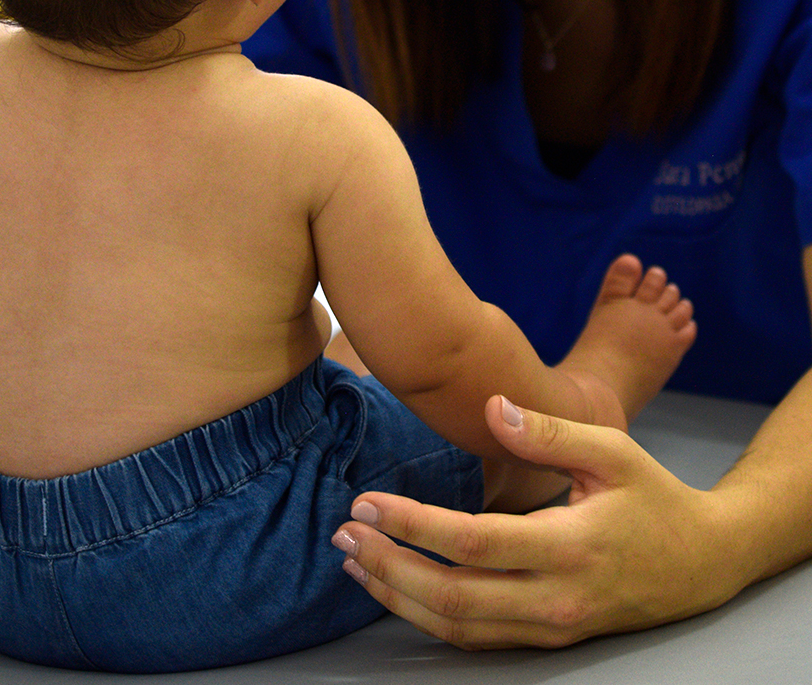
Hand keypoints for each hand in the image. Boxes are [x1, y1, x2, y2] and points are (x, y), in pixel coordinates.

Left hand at [331, 395, 743, 648]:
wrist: (702, 563)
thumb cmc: (652, 497)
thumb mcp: (613, 450)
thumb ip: (550, 431)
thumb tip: (492, 405)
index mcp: (570, 546)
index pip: (472, 542)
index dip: (412, 524)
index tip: (366, 502)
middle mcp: (556, 599)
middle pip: (452, 595)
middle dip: (388, 565)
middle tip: (342, 533)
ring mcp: (550, 627)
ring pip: (457, 626)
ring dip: (397, 596)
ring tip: (352, 560)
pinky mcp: (546, 638)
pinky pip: (475, 637)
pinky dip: (425, 616)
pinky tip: (393, 588)